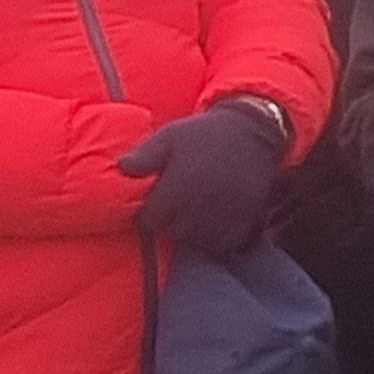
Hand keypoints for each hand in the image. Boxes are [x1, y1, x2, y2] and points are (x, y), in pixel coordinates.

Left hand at [116, 100, 289, 257]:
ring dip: (196, 234)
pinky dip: (219, 240)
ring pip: (201, 241)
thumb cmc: (204, 133)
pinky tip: (216, 225)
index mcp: (178, 187)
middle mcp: (201, 205)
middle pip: (176, 233)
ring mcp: (226, 214)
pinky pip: (228, 243)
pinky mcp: (248, 218)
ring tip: (196, 218)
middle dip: (173, 224)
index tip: (156, 204)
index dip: (150, 214)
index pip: (151, 220)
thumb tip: (120, 169)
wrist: (253, 130)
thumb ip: (144, 155)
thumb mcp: (170, 136)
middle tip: (178, 208)